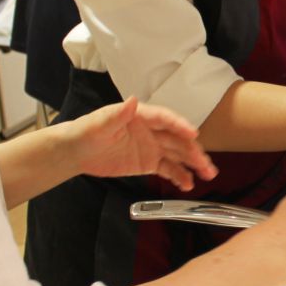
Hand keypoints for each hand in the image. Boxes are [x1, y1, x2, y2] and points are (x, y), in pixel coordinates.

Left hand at [67, 98, 216, 189]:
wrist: (77, 151)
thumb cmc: (86, 131)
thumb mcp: (101, 123)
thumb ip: (118, 114)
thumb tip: (132, 100)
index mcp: (142, 116)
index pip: (166, 119)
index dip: (180, 126)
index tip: (193, 134)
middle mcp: (152, 131)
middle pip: (177, 140)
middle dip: (193, 151)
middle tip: (205, 163)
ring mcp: (152, 147)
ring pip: (178, 155)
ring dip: (193, 164)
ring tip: (208, 174)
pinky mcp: (149, 163)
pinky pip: (168, 169)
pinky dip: (179, 176)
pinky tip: (188, 185)